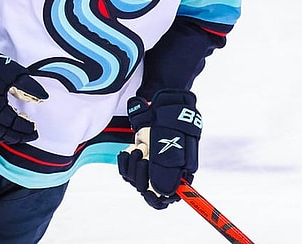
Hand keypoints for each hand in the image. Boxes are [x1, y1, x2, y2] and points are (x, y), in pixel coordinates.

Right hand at [0, 27, 47, 142]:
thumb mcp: (9, 70)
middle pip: (4, 134)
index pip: (14, 125)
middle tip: (30, 134)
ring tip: (17, 133)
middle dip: (18, 136)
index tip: (35, 128)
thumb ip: (27, 86)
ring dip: (6, 135)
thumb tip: (43, 97)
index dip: (25, 128)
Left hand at [117, 89, 201, 208]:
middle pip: (147, 190)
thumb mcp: (173, 145)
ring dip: (132, 168)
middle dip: (140, 178)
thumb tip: (164, 192)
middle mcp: (163, 170)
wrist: (167, 101)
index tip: (147, 192)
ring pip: (135, 179)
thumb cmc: (174, 121)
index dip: (156, 199)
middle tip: (142, 159)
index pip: (165, 198)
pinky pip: (126, 168)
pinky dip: (124, 162)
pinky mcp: (139, 154)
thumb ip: (169, 169)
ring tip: (138, 150)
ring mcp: (150, 162)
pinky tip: (126, 152)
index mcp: (177, 173)